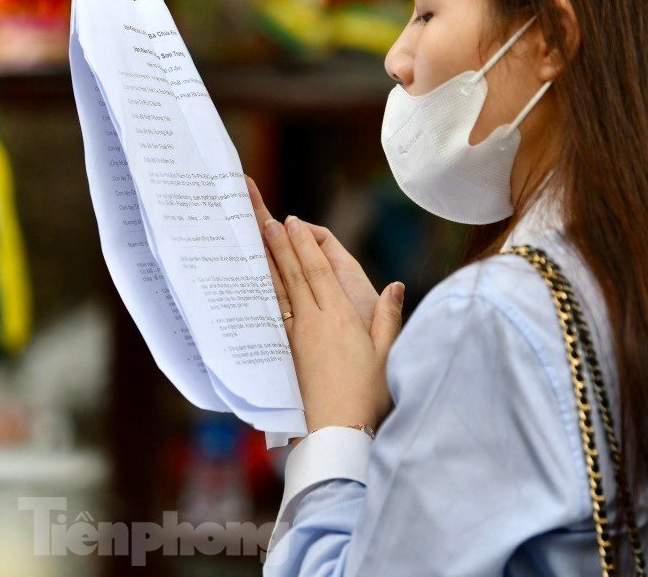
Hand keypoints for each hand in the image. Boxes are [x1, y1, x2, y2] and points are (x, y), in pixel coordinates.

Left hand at [244, 176, 405, 434]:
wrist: (336, 432)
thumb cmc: (366, 396)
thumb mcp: (385, 355)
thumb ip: (387, 318)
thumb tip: (395, 285)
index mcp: (339, 317)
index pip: (317, 271)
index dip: (304, 244)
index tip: (292, 221)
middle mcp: (313, 322)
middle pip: (291, 273)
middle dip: (277, 241)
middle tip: (260, 215)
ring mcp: (295, 336)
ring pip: (277, 290)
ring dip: (266, 261)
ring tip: (252, 236)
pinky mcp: (285, 352)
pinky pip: (272, 312)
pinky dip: (263, 291)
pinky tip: (254, 280)